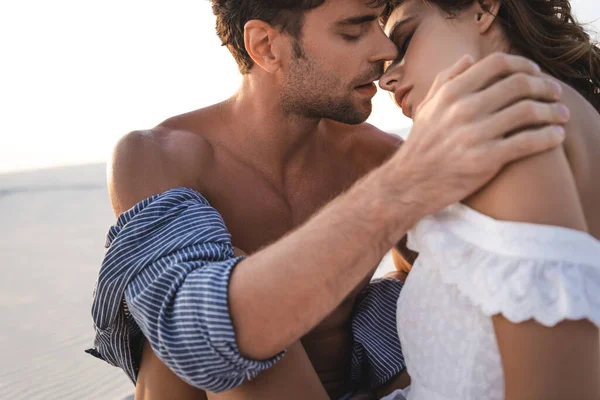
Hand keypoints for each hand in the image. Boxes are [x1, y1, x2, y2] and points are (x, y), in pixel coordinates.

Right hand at [387, 53, 568, 217]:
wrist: (409, 183)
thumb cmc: (422, 144)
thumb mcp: (427, 106)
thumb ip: (446, 79)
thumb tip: (469, 59)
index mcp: (451, 92)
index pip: (498, 64)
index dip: (523, 64)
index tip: (535, 73)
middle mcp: (462, 109)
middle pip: (518, 84)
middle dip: (544, 86)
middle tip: (555, 93)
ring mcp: (474, 134)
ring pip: (527, 111)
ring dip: (552, 111)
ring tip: (562, 114)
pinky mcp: (485, 159)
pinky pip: (526, 142)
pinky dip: (548, 137)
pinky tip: (556, 136)